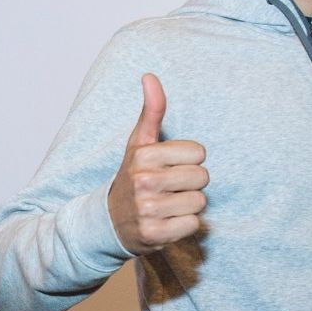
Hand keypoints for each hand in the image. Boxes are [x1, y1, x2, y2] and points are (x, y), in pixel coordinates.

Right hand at [108, 73, 208, 254]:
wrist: (108, 221)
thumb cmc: (132, 177)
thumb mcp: (139, 143)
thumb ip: (151, 111)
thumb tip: (150, 76)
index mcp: (143, 155)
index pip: (199, 153)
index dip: (188, 161)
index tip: (168, 167)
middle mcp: (144, 181)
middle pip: (202, 178)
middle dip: (190, 184)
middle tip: (168, 189)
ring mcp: (148, 210)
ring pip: (200, 202)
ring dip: (187, 206)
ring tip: (166, 205)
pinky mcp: (154, 234)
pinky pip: (193, 225)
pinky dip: (183, 225)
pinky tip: (166, 221)